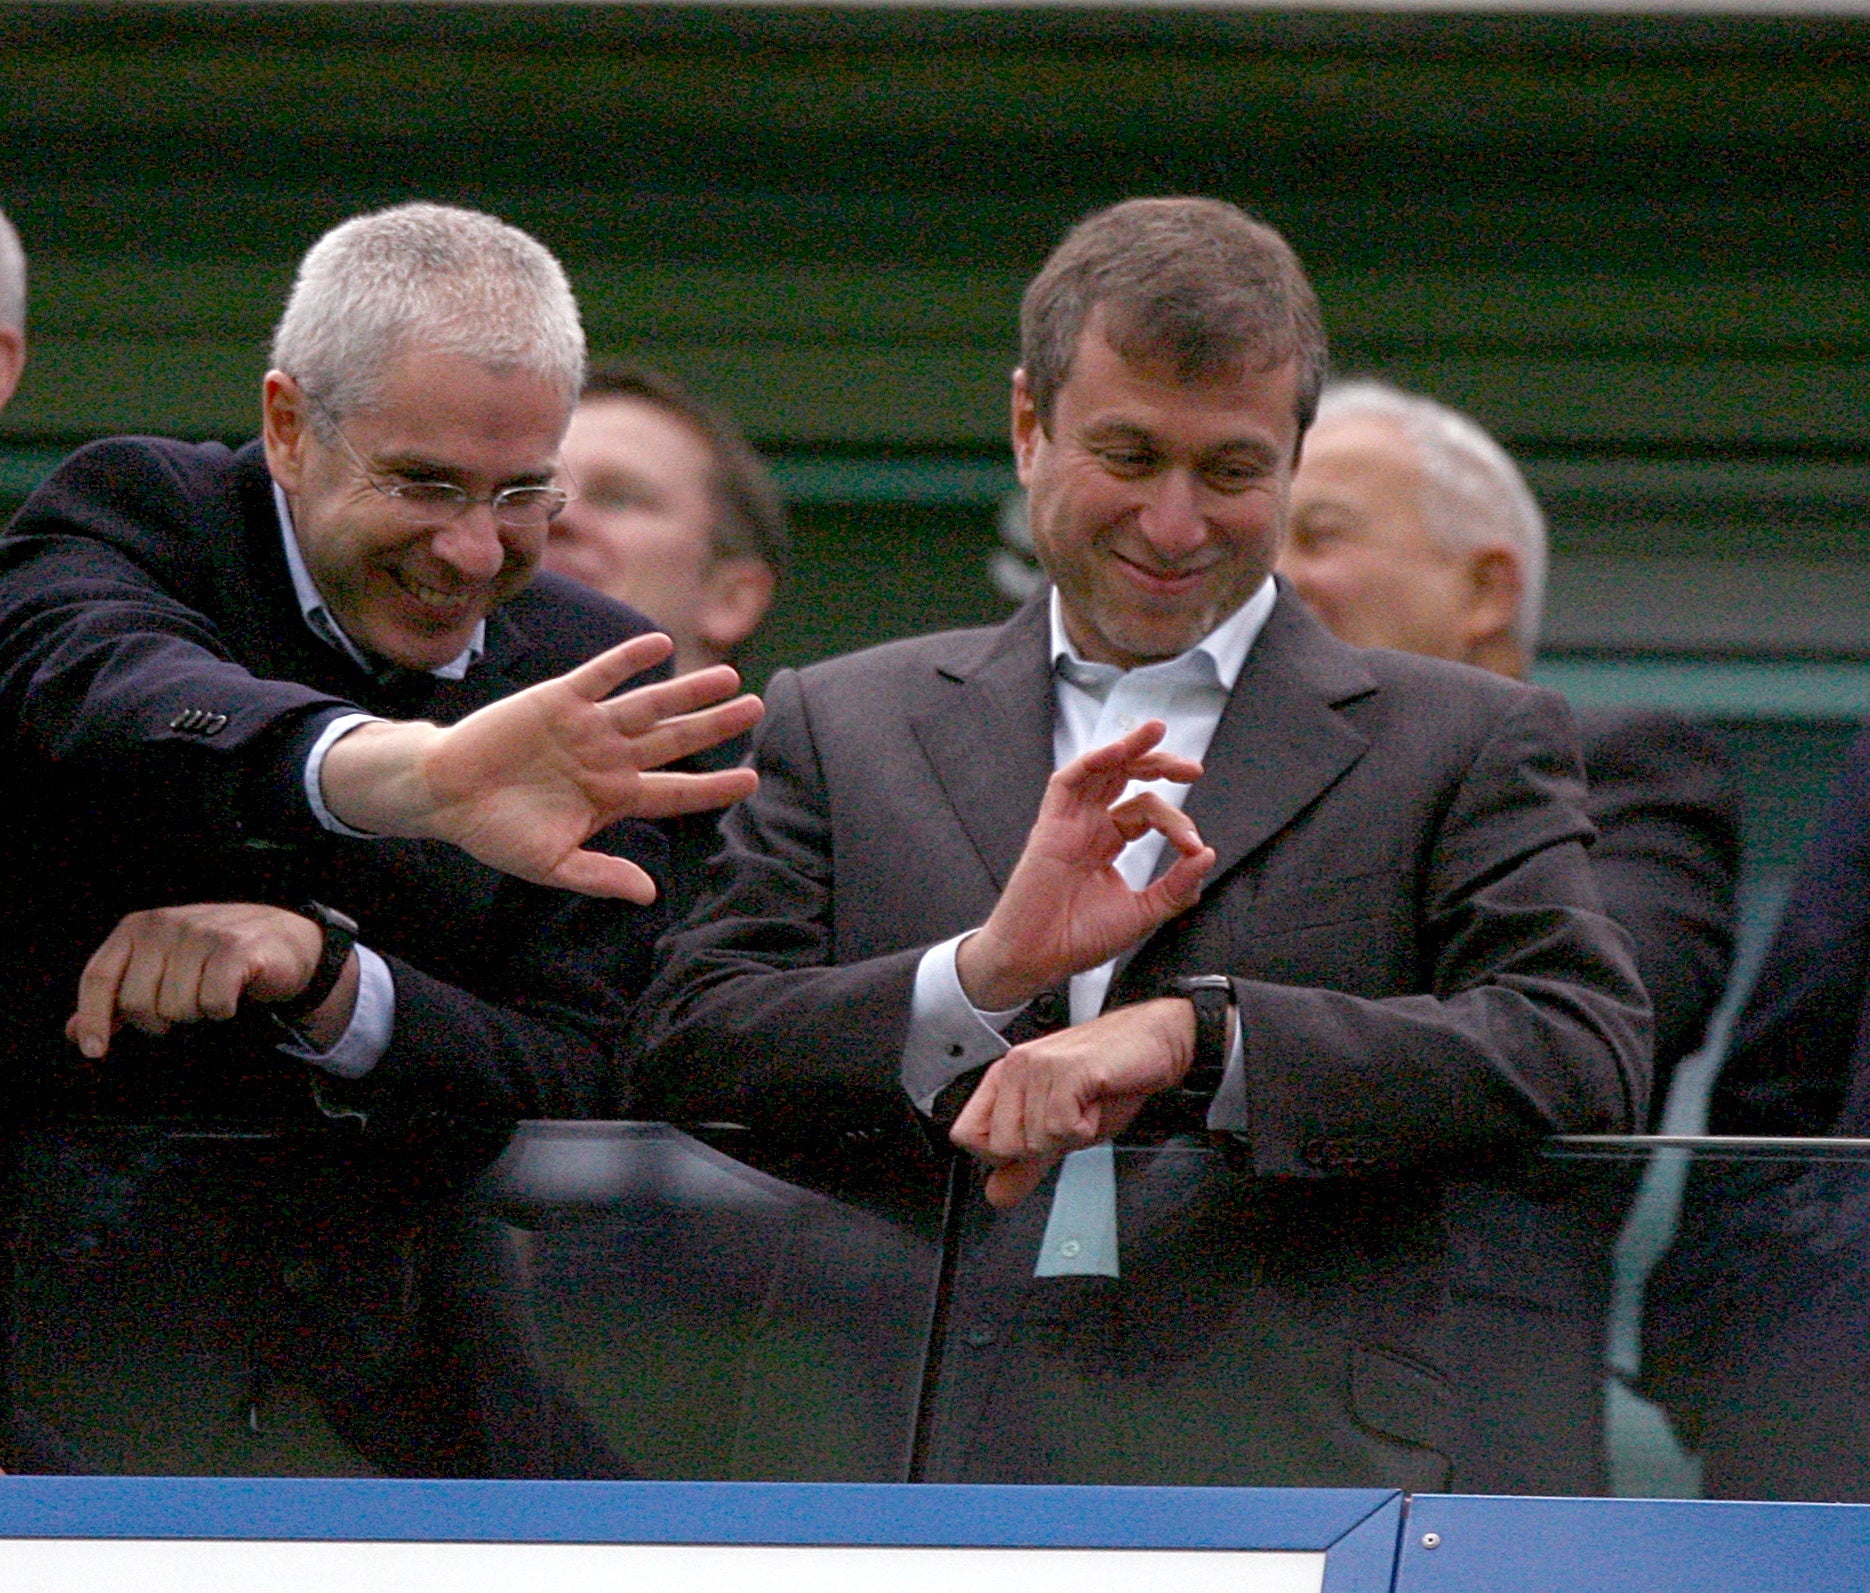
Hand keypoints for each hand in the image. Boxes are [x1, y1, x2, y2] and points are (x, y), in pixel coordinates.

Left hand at [65, 903, 358, 1058]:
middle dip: (158, 1019)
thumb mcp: (161, 969)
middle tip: (182, 1008)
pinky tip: (232, 996)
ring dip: (196, 1014)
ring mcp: (201, 934)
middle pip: (137, 1002)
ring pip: (176, 1008)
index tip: (94, 1051)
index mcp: (139, 927)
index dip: (93, 1018)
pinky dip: (223, 1011)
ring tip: (210, 995)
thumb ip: (117, 999)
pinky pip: (213, 1004)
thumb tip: (73, 1032)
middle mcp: (166, 925)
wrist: (283, 941)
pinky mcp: (236, 950)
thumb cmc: (215, 957)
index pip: (99, 976)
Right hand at [319, 631, 763, 902]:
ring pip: (649, 704)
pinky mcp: (559, 699)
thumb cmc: (496, 833)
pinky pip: (602, 674)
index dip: (714, 786)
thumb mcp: (552, 865)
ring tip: (729, 676)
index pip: (676, 790)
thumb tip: (650, 895)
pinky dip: (630, 659)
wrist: (444, 794)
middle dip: (716, 725)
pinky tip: (661, 645)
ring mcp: (588, 726)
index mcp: (614, 798)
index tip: (752, 779)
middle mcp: (609, 757)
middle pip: (675, 740)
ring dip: (688, 690)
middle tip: (758, 708)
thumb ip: (602, 876)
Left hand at [950, 997, 1195, 1207]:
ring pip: (1034, 1141)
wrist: (1158, 1043)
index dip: (1000, 1155)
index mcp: (1006, 1078)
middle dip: (1044, 1148)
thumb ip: (1026, 1164)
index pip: (966, 1135)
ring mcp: (1038, 1065)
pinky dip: (1087, 1127)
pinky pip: (1061, 1128)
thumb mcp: (1064, 1131)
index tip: (1035, 1141)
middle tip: (1071, 1119)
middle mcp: (1015, 1067)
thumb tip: (995, 1195)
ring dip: (1072, 1136)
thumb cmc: (1113, 1080)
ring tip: (1087, 1106)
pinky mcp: (1066, 1069)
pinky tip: (1096, 1102)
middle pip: (1000, 1147)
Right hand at [955, 720, 1214, 1009]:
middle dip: (1160, 765)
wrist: (1038, 958)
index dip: (1176, 823)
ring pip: (1100, 770)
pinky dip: (1094, 761)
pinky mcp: (1051, 825)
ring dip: (1129, 747)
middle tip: (1192, 768)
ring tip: (1157, 731)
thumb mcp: (1143, 913)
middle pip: (1125, 779)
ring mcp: (1070, 823)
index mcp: (1108, 843)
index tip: (1192, 847)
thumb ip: (1176, 887)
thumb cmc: (1078, 939)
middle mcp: (1089, 827)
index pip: (1148, 813)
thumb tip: (1206, 855)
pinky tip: (1120, 751)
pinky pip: (1070, 781)